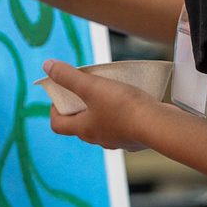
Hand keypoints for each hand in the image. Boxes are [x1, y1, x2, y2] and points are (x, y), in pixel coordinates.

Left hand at [44, 60, 159, 149]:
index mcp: (84, 130)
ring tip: (109, 91)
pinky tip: (131, 100)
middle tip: (84, 88)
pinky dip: (123, 113)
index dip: (54, 110)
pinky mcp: (136, 138)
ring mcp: (119, 140)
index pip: (58, 125)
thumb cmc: (124, 107)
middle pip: (81, 124)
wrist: (159, 125)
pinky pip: (124, 125)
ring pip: (103, 125)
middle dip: (79, 106)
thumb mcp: (92, 86)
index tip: (60, 95)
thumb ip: (69, 77)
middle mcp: (99, 139)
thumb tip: (47, 66)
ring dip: (102, 110)